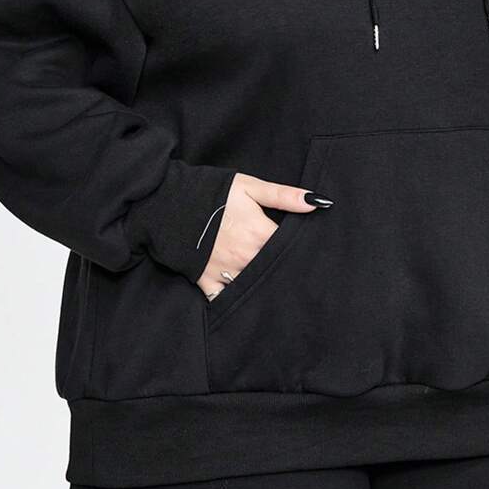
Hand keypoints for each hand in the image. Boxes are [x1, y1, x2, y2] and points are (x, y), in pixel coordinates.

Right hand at [196, 171, 332, 300]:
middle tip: (299, 276)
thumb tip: (319, 202)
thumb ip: (284, 196)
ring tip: (278, 289)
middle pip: (275, 272)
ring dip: (264, 287)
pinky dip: (235, 301)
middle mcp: (245, 258)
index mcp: (259, 234)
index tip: (310, 254)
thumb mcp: (250, 187)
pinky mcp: (207, 282)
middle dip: (286, 271)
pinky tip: (248, 301)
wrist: (170, 202)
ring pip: (255, 288)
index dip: (301, 252)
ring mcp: (226, 272)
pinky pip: (225, 301)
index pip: (290, 251)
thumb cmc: (212, 193)